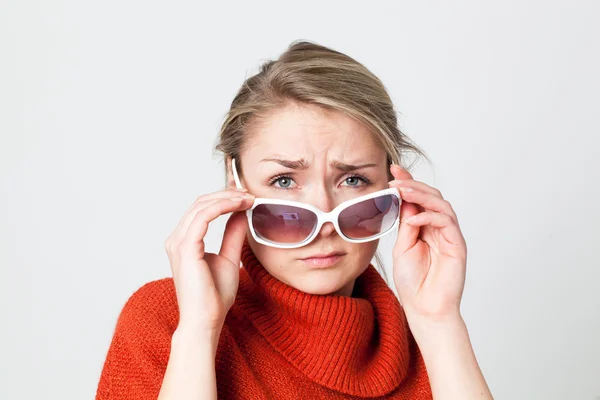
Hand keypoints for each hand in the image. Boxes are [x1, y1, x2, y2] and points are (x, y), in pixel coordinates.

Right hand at [164, 188, 254, 333]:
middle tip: (250, 193)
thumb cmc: (214, 296)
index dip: (223, 197)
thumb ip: (232, 234)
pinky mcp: (186, 248)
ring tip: (248, 198)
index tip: (246, 196)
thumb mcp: (230, 257)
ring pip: (201, 206)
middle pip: (200, 203)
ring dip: (227, 198)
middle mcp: (177, 240)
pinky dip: (223, 206)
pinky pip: (203, 216)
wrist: (206, 320)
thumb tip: (241, 213)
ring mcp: (178, 243)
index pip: (202, 209)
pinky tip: (239, 205)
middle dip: (227, 193)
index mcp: (184, 241)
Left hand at [388, 164, 466, 320]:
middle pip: (431, 197)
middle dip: (412, 184)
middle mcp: (438, 228)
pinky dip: (428, 216)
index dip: (407, 183)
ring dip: (420, 195)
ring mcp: (449, 235)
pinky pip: (446, 222)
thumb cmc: (412, 282)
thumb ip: (405, 224)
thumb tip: (403, 199)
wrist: (424, 308)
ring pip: (440, 204)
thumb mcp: (402, 247)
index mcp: (424, 227)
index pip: (417, 200)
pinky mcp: (457, 244)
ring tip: (402, 192)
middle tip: (395, 178)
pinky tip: (412, 218)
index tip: (393, 170)